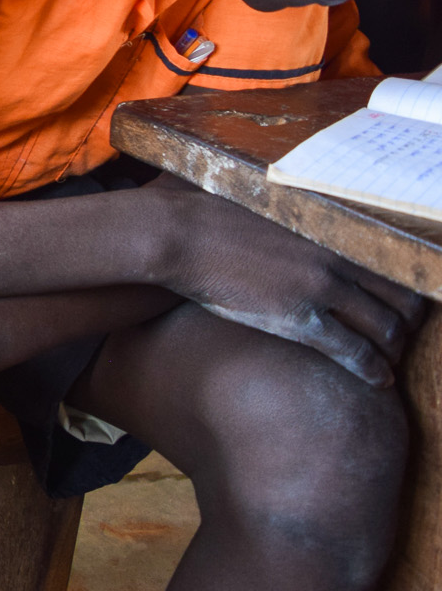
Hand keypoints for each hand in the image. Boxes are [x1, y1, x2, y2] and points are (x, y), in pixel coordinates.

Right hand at [163, 187, 425, 387]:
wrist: (181, 235)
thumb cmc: (214, 218)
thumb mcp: (271, 210)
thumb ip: (301, 223)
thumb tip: (305, 233)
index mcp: (332, 229)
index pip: (394, 263)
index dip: (404, 290)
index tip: (399, 305)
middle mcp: (337, 257)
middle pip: (402, 298)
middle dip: (408, 324)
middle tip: (400, 339)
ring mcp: (321, 288)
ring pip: (387, 328)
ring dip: (394, 351)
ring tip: (387, 363)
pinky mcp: (300, 318)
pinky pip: (354, 351)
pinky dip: (374, 370)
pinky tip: (377, 380)